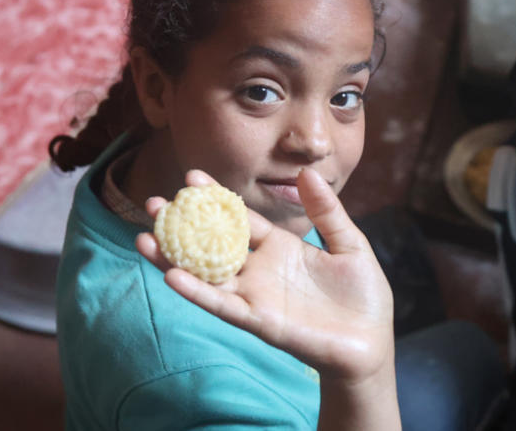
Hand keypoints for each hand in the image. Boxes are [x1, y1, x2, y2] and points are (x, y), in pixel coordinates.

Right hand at [136, 168, 394, 383]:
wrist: (371, 342)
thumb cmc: (363, 296)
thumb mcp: (349, 244)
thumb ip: (327, 211)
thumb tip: (307, 172)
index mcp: (279, 246)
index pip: (239, 216)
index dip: (215, 198)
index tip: (191, 176)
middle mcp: (259, 268)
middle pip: (211, 242)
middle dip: (180, 224)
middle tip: (153, 203)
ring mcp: (255, 294)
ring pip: (205, 274)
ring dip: (173, 258)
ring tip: (144, 236)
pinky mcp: (258, 320)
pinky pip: (221, 304)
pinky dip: (196, 292)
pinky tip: (172, 275)